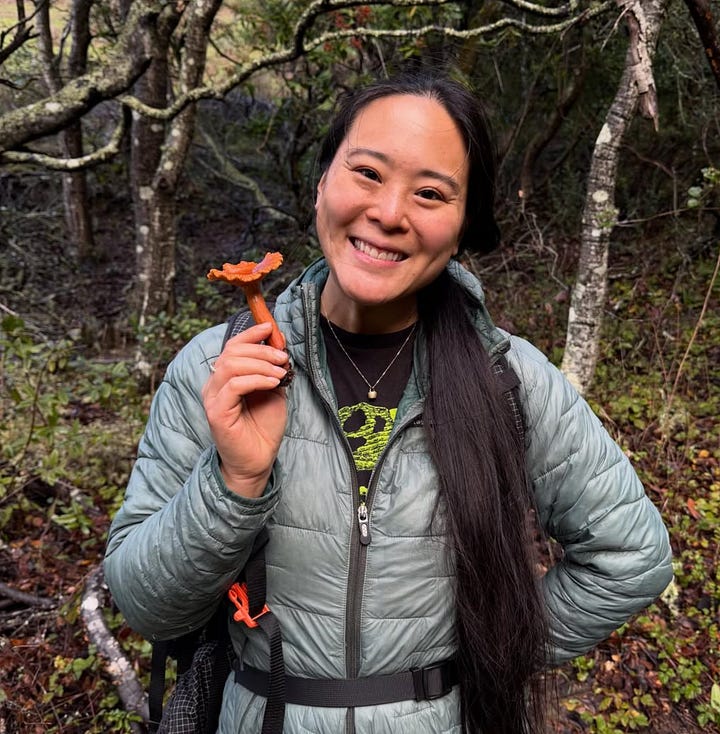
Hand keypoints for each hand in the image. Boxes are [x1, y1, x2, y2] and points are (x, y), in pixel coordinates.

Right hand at [202, 322, 288, 497]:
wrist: (258, 459)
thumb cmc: (263, 427)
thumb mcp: (272, 390)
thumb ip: (271, 369)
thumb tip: (278, 345)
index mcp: (225, 377)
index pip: (232, 346)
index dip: (250, 334)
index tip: (270, 327)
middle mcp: (214, 385)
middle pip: (231, 352)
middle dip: (261, 349)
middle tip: (282, 357)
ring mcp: (213, 398)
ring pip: (231, 365)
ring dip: (260, 364)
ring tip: (280, 372)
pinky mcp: (217, 412)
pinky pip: (234, 385)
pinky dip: (256, 379)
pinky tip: (273, 382)